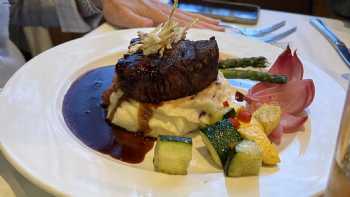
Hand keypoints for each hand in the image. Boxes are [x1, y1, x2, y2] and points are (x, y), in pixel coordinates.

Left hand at [102, 0, 224, 30]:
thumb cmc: (115, 6)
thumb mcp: (121, 15)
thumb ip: (136, 21)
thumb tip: (151, 25)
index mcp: (157, 14)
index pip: (182, 22)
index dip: (198, 27)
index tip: (213, 31)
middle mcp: (164, 11)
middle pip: (190, 18)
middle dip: (207, 25)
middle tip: (224, 30)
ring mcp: (164, 9)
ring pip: (188, 16)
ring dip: (204, 21)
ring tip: (219, 25)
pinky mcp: (162, 9)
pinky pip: (181, 14)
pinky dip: (193, 17)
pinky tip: (200, 20)